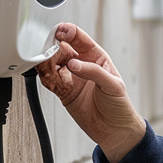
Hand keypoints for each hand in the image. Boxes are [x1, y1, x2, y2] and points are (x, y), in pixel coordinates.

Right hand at [36, 23, 145, 162]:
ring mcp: (71, 78)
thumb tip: (73, 64)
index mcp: (96, 57)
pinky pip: (49, 80)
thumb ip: (93, 72)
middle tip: (46, 48)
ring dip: (45, 61)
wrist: (114, 131)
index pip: (79, 38)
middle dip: (52, 46)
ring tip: (43, 62)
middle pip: (61, 49)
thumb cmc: (119, 105)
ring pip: (52, 63)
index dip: (67, 32)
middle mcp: (82, 65)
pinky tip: (43, 74)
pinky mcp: (62, 91)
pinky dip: (44, 76)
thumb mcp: (113, 85)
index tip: (59, 32)